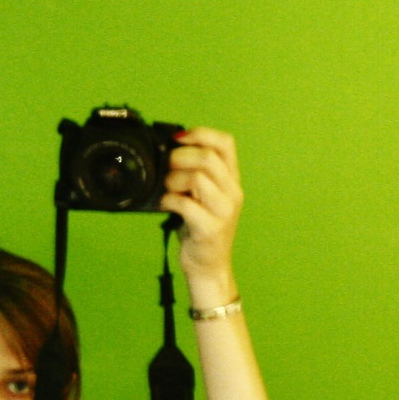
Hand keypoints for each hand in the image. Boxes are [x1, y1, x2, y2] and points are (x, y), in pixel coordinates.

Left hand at [161, 127, 241, 287]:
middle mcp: (233, 193)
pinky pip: (185, 204)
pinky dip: (168, 200)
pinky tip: (165, 205)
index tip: (177, 139)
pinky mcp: (210, 229)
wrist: (209, 266)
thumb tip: (168, 150)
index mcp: (232, 180)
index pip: (226, 143)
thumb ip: (195, 174)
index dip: (200, 133)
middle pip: (208, 157)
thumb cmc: (200, 227)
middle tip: (167, 167)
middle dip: (180, 157)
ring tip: (167, 189)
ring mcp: (224, 211)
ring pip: (197, 178)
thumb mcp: (204, 196)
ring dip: (173, 180)